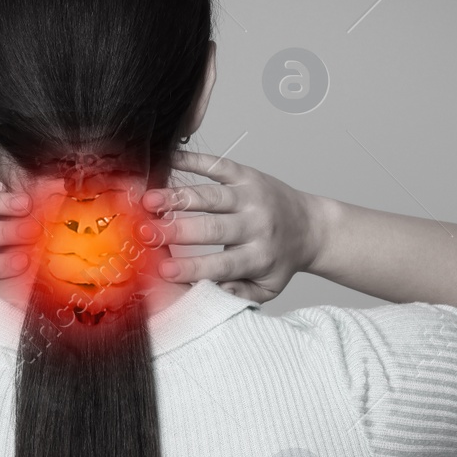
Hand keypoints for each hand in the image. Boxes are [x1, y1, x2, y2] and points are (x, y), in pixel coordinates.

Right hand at [141, 152, 325, 302]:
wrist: (311, 226)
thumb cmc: (279, 259)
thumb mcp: (267, 287)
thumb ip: (238, 295)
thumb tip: (206, 295)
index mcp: (260, 256)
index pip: (222, 263)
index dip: (192, 267)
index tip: (163, 269)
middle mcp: (257, 224)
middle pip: (212, 227)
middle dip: (176, 230)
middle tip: (145, 232)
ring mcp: (251, 196)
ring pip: (211, 196)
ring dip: (177, 197)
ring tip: (148, 199)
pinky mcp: (247, 175)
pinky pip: (218, 165)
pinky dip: (193, 160)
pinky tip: (167, 160)